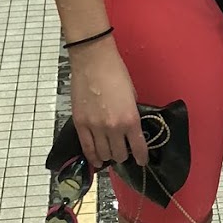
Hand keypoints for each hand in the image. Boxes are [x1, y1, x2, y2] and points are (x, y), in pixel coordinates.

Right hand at [69, 41, 149, 172]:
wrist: (93, 61)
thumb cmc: (116, 73)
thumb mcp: (132, 95)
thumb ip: (131, 114)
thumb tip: (130, 127)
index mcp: (130, 119)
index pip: (138, 148)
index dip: (141, 158)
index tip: (141, 161)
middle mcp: (114, 128)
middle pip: (119, 154)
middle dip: (123, 155)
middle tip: (123, 151)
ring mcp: (95, 127)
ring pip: (103, 154)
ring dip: (108, 156)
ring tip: (109, 153)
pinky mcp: (80, 124)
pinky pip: (86, 148)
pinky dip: (92, 157)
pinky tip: (96, 160)